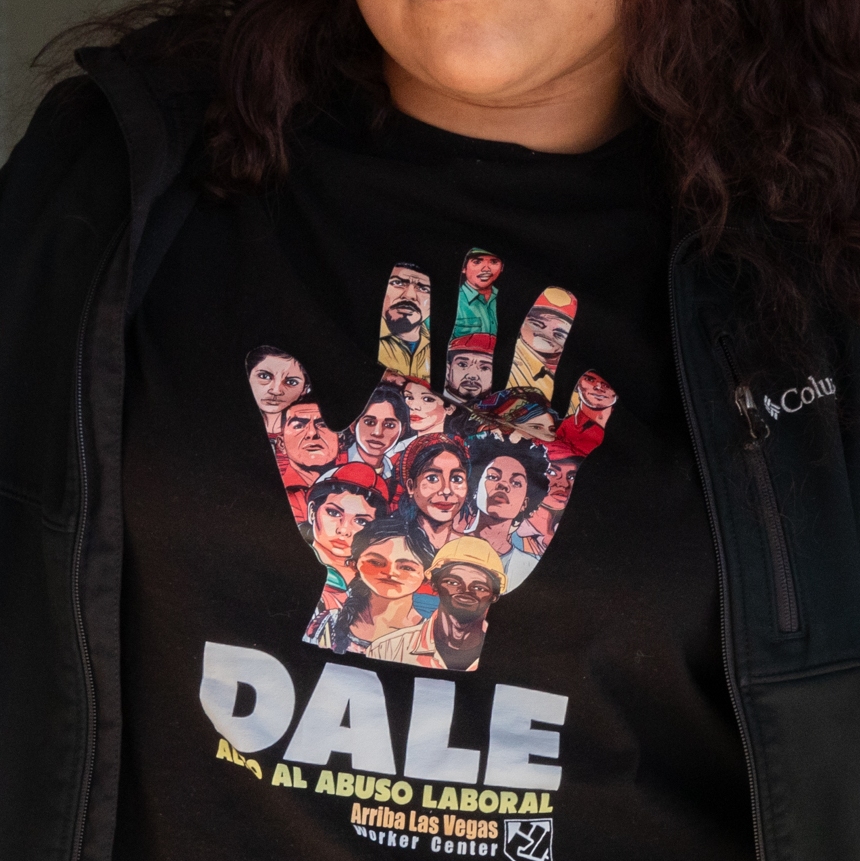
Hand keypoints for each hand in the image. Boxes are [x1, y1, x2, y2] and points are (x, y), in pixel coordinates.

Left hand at [248, 251, 612, 670]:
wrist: (404, 602)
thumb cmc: (355, 537)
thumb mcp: (310, 473)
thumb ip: (290, 412)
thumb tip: (262, 350)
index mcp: (407, 408)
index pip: (406, 344)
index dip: (406, 307)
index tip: (406, 269)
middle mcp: (457, 414)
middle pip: (472, 346)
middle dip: (478, 305)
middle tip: (483, 258)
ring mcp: (501, 442)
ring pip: (528, 378)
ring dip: (543, 341)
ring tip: (557, 297)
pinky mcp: (542, 477)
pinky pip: (575, 436)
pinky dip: (590, 411)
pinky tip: (596, 381)